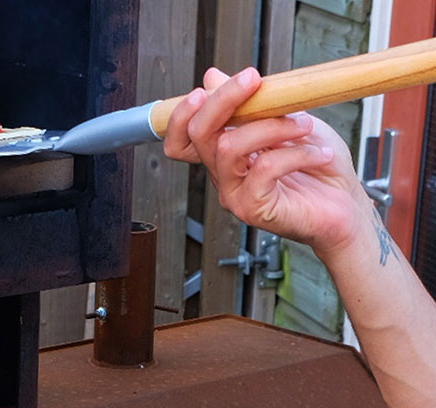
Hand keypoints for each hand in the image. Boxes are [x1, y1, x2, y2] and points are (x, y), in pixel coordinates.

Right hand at [164, 67, 372, 258]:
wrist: (345, 204)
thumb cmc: (318, 165)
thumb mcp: (286, 119)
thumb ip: (250, 103)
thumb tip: (212, 77)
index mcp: (225, 155)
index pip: (182, 140)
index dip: (181, 115)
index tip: (204, 89)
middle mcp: (223, 176)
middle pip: (199, 135)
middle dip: (224, 99)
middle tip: (254, 79)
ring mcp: (235, 195)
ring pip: (230, 147)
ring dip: (272, 126)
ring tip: (304, 125)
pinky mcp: (253, 209)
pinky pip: (264, 169)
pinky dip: (296, 153)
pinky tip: (319, 154)